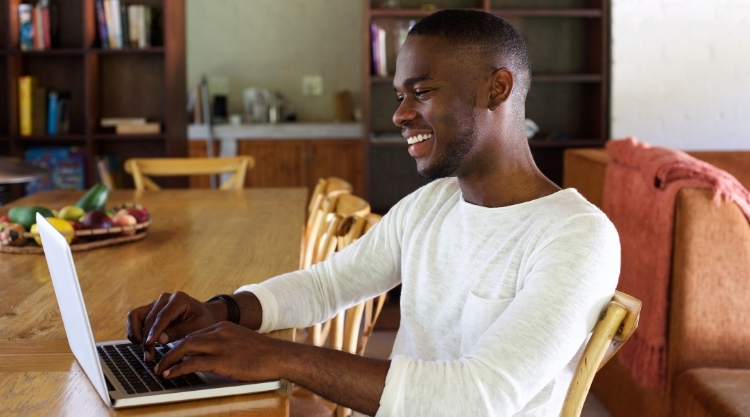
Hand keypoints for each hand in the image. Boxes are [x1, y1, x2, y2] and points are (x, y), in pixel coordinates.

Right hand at [126, 291, 224, 361]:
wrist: (206, 315)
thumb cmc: (204, 320)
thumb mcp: (197, 327)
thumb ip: (179, 332)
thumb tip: (159, 340)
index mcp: (179, 299)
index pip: (162, 316)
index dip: (154, 331)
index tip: (149, 344)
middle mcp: (165, 298)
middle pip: (148, 318)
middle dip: (146, 338)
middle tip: (148, 356)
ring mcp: (156, 303)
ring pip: (136, 315)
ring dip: (136, 333)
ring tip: (144, 349)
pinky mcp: (150, 309)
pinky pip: (135, 317)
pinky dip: (134, 330)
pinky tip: (141, 343)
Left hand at [154, 321, 282, 381]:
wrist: (279, 356)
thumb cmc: (263, 353)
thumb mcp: (241, 342)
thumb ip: (224, 344)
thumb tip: (207, 357)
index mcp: (223, 327)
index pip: (194, 334)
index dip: (178, 344)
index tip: (169, 353)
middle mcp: (219, 332)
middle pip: (186, 339)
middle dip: (168, 351)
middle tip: (157, 362)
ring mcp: (221, 345)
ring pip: (185, 348)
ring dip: (168, 359)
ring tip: (159, 370)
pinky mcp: (223, 360)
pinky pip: (193, 363)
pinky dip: (178, 369)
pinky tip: (170, 374)